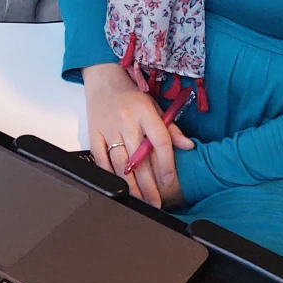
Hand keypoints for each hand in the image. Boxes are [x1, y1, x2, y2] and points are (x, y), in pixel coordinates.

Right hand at [83, 63, 193, 207]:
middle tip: (155, 203)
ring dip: (130, 186)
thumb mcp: (155, 107)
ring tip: (139, 202)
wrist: (104, 79)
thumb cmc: (132, 96)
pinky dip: (109, 176)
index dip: (166, 162)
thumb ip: (171, 129)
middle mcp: (126, 120)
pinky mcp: (93, 135)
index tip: (169, 180)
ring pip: (119, 163)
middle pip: (139, 158)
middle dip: (148, 185)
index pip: (159, 140)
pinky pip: (101, 160)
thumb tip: (188, 147)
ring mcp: (108, 128)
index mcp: (145, 112)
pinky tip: (118, 188)